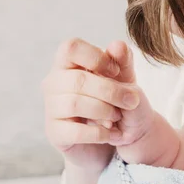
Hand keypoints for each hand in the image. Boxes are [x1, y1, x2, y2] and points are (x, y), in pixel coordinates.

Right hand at [42, 39, 140, 170]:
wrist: (115, 138)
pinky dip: (100, 133)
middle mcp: (54, 83)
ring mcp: (51, 108)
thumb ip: (122, 62)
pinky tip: (112, 134)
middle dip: (111, 91)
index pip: (71, 47)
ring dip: (104, 111)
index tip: (116, 72)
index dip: (97, 58)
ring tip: (118, 117)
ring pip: (74, 104)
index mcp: (69, 64)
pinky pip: (75, 131)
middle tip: (131, 101)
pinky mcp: (55, 133)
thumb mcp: (125, 80)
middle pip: (77, 80)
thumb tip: (117, 45)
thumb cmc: (116, 102)